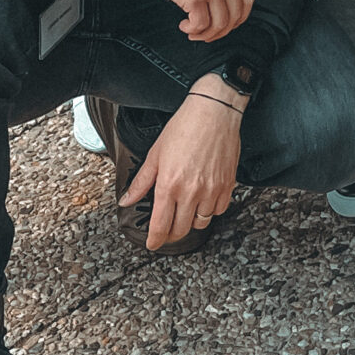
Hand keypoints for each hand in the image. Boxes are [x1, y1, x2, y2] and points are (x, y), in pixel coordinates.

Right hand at [110, 0, 254, 40]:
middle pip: (236, 15)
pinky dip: (193, 30)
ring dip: (207, 34)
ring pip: (220, 23)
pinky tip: (184, 25)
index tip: (227, 23)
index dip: (238, 17)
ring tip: (193, 31)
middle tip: (209, 33)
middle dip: (222, 30)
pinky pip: (201, 24)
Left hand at [121, 77, 241, 249]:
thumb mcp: (155, 153)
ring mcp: (211, 190)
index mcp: (169, 185)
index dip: (154, 240)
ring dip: (190, 223)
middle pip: (180, 230)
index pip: (160, 226)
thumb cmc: (185, 126)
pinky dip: (210, 211)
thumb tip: (126, 200)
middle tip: (166, 231)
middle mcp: (191, 192)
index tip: (152, 244)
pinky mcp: (227, 184)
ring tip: (184, 214)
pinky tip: (203, 202)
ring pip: (200, 223)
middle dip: (170, 235)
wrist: (215, 111)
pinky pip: (218, 210)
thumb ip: (141, 182)